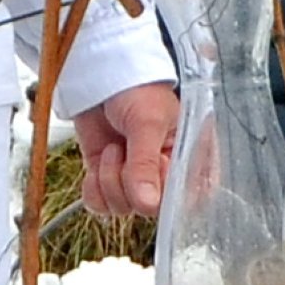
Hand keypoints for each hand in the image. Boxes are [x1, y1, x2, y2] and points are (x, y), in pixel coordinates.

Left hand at [73, 79, 181, 221]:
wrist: (102, 74)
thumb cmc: (138, 90)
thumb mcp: (146, 123)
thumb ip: (146, 164)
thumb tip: (148, 205)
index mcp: (191, 162)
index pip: (188, 201)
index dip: (164, 193)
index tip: (153, 166)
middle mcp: (167, 176)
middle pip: (150, 210)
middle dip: (129, 182)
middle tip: (125, 149)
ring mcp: (136, 179)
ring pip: (122, 208)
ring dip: (109, 179)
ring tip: (114, 148)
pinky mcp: (109, 178)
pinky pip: (100, 204)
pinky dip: (94, 188)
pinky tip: (98, 164)